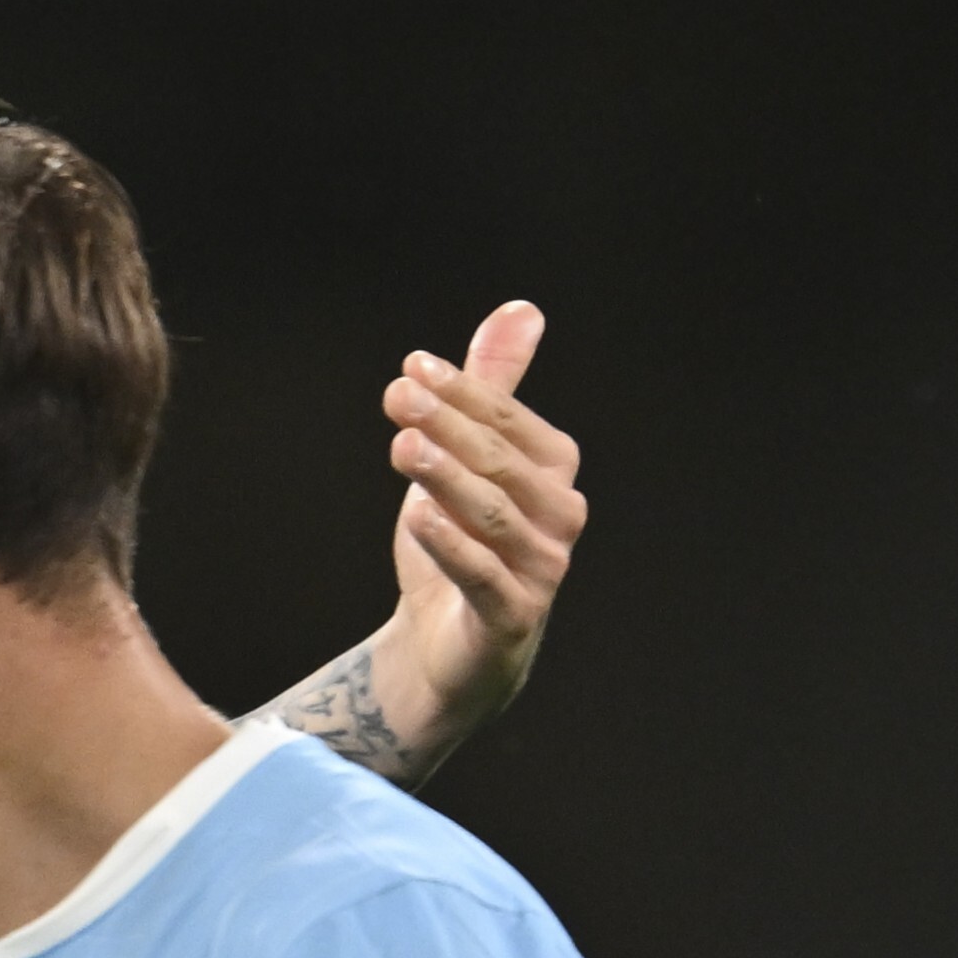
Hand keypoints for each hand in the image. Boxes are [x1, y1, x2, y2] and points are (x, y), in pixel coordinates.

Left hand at [365, 304, 583, 757]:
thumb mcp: (464, 461)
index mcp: (553, 471)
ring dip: (446, 476)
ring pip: (493, 515)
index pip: (508, 421)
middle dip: (449, 425)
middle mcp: (560, 517)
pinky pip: (484, 576)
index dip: (463, 391)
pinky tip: (416, 515)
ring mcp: (542, 570)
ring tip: (402, 445)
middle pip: (500, 462)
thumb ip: (490, 390)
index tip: (411, 367)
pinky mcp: (513, 618)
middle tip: (398, 396)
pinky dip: (451, 545)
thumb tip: (521, 309)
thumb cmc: (458, 544)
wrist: (445, 648)